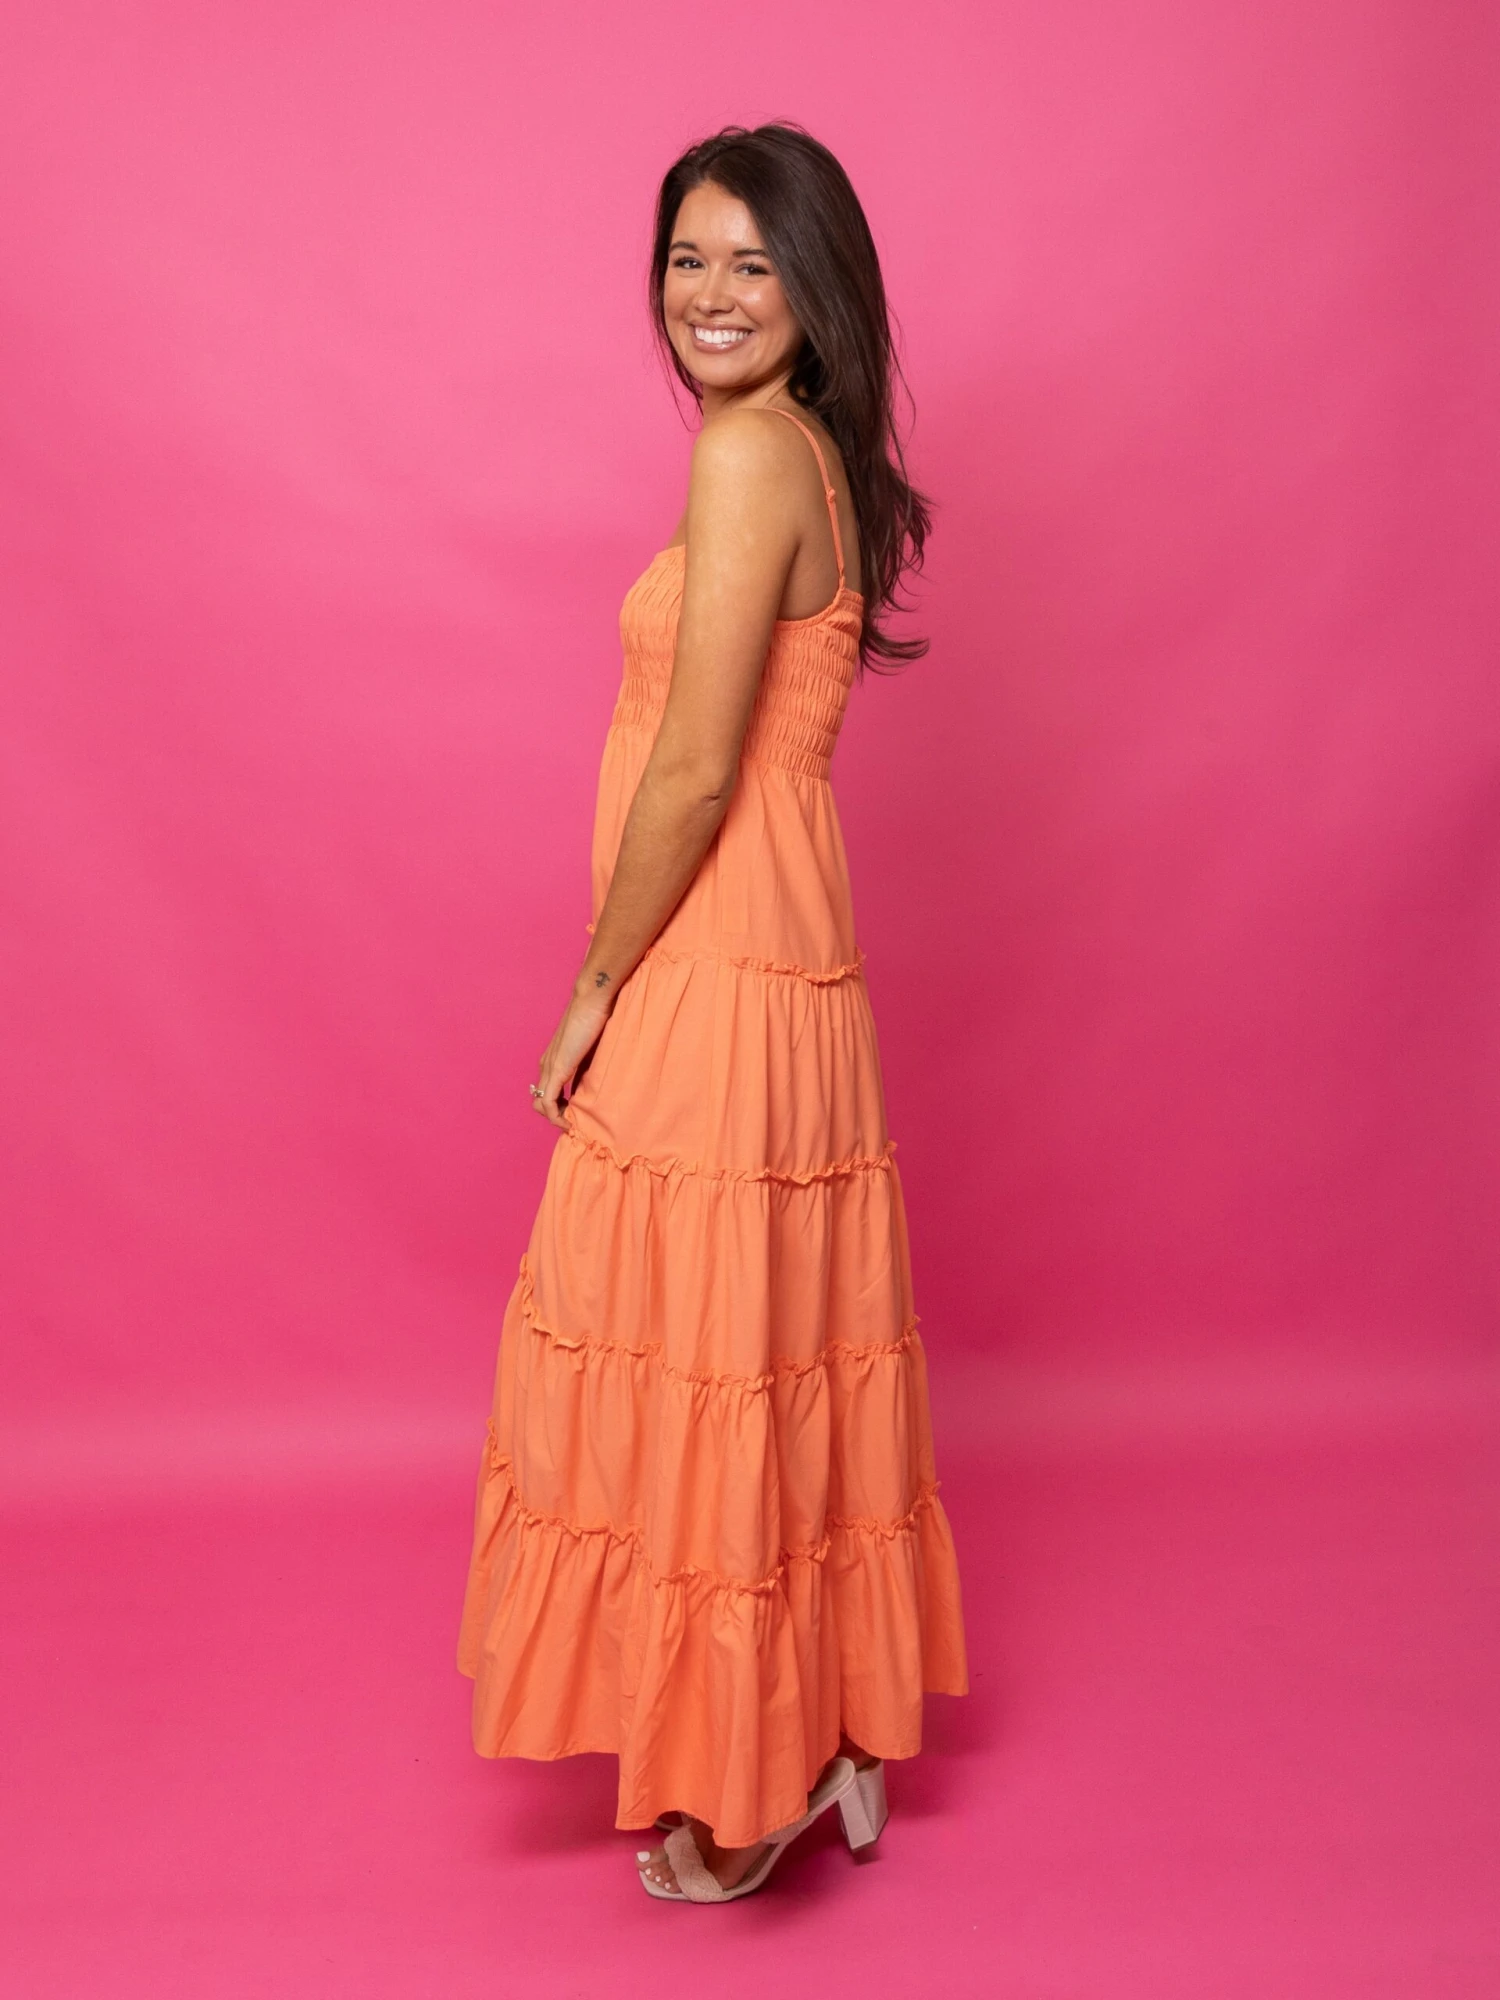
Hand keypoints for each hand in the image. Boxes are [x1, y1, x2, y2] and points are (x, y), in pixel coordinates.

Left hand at [530, 984, 612, 1129]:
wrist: (591, 1001)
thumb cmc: (596, 1017)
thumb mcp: (592, 1048)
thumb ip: (588, 1064)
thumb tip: (596, 1080)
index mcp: (553, 1059)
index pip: (546, 1090)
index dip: (558, 1106)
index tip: (576, 1113)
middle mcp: (546, 1065)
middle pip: (540, 1101)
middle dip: (556, 1115)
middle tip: (575, 1121)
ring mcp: (549, 1068)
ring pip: (541, 1104)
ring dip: (556, 1118)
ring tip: (573, 1123)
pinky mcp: (556, 1070)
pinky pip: (548, 1102)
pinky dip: (556, 1117)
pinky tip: (570, 1122)